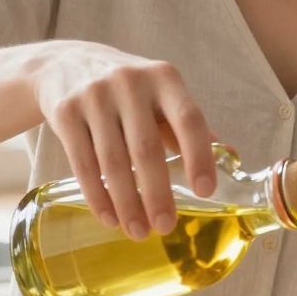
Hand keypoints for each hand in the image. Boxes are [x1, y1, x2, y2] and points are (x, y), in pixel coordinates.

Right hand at [32, 43, 217, 237]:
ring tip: (138, 231)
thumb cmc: (129, 89)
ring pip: (112, 161)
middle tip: (165, 227)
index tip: (205, 192)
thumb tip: (232, 157)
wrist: (64, 64)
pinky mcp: (65, 112)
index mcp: (164, 78)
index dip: (198, 157)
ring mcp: (94, 96)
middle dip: (158, 194)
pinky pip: (82, 163)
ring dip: (127, 203)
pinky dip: (97, 196)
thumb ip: (190, 126)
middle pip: (146, 148)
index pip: (189, 120)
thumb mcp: (162, 95)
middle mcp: (130, 83)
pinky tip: (109, 218)